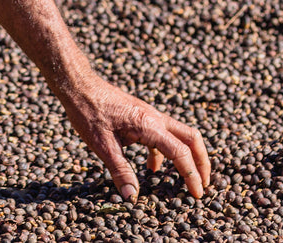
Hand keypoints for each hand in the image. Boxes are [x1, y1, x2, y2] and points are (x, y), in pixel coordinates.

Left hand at [61, 77, 210, 202]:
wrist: (78, 85)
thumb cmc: (88, 112)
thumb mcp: (102, 146)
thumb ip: (120, 171)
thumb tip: (131, 197)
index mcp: (149, 125)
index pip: (181, 153)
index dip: (192, 175)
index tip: (197, 194)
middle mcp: (154, 118)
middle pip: (191, 138)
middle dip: (202, 162)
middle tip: (204, 184)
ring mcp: (149, 114)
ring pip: (179, 134)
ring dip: (185, 156)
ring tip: (183, 179)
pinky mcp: (141, 115)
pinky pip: (162, 134)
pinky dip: (164, 152)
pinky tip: (151, 168)